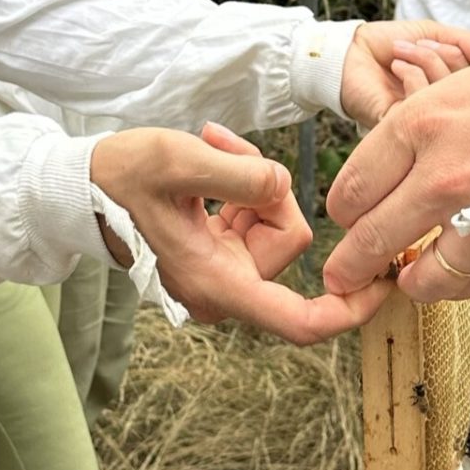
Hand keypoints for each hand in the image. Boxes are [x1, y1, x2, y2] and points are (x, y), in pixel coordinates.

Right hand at [90, 121, 391, 343]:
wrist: (82, 184)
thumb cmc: (122, 176)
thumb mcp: (182, 160)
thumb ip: (242, 173)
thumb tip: (283, 186)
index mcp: (215, 281)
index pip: (299, 321)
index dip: (351, 309)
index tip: (386, 283)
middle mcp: (221, 286)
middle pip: (288, 242)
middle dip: (267, 188)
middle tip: (223, 148)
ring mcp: (220, 269)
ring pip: (274, 222)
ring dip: (251, 178)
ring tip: (209, 147)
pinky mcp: (217, 250)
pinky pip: (255, 215)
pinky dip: (240, 183)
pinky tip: (209, 156)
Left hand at [322, 39, 469, 303]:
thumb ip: (436, 98)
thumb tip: (408, 98)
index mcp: (422, 121)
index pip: (355, 182)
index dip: (343, 207)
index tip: (343, 216)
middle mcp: (441, 174)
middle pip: (369, 234)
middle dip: (349, 260)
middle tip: (340, 273)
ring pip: (417, 273)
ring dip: (402, 278)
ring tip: (397, 277)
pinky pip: (466, 283)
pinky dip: (448, 287)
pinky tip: (442, 279)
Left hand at [341, 20, 469, 127]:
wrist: (350, 50)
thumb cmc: (388, 42)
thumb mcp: (433, 34)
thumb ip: (466, 41)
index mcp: (455, 90)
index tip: (453, 43)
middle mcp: (442, 109)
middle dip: (450, 59)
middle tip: (426, 44)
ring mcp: (422, 121)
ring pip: (449, 98)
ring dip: (429, 62)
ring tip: (405, 50)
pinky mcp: (400, 125)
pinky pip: (424, 107)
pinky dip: (413, 76)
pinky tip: (397, 65)